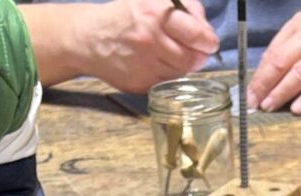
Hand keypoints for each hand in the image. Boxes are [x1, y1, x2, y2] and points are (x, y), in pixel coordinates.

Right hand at [74, 0, 217, 90]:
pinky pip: (168, 82)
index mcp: (154, 12)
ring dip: (185, 65)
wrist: (90, 38)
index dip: (208, 40)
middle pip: (192, 58)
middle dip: (199, 55)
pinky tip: (159, 63)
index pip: (196, 34)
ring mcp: (145, 64)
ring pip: (182, 72)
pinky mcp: (142, 83)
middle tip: (197, 50)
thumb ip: (185, 8)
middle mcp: (150, 39)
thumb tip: (205, 29)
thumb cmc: (127, 16)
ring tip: (174, 54)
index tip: (210, 42)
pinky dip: (169, 74)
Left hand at [249, 4, 300, 114]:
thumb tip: (275, 71)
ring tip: (269, 107)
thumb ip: (298, 46)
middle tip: (254, 102)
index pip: (274, 50)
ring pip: (298, 74)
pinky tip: (297, 108)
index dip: (259, 73)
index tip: (250, 90)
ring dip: (281, 93)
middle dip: (264, 84)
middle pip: (281, 61)